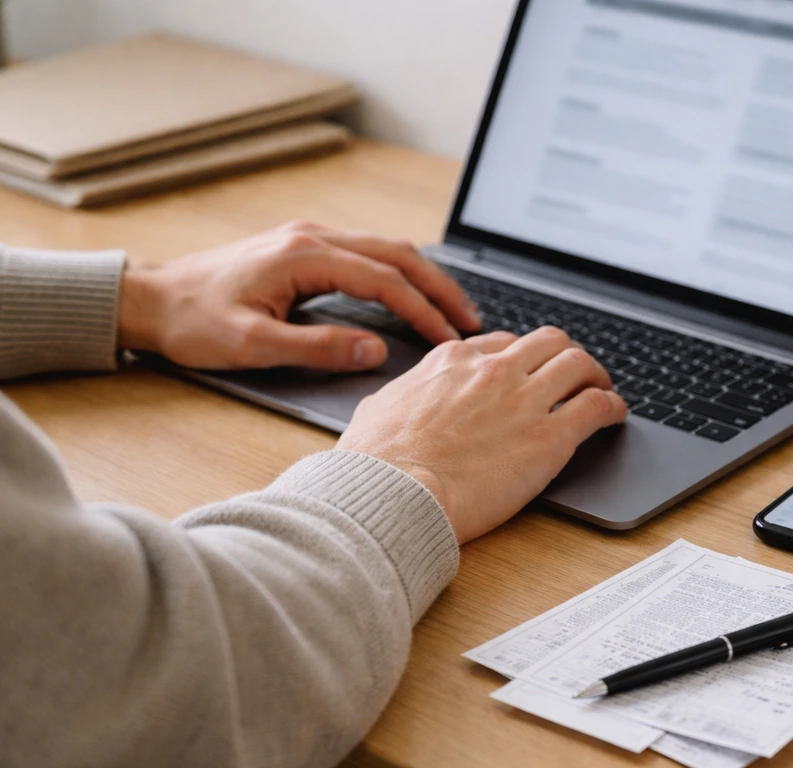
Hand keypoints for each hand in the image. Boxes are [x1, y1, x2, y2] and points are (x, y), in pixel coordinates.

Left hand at [117, 221, 480, 370]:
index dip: (423, 311)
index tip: (450, 339)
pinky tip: (410, 294)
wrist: (150, 298)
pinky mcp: (303, 249)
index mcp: (304, 256)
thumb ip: (318, 346)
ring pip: (386, 249)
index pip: (385, 281)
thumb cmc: (193, 321)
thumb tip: (376, 348)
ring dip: (423, 277)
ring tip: (451, 308)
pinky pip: (367, 254)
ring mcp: (308, 239)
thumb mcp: (252, 344)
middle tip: (471, 319)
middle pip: (397, 254)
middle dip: (439, 287)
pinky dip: (398, 274)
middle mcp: (312, 237)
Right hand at [336, 327, 627, 542]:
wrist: (394, 492)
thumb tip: (392, 404)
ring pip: (579, 364)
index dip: (522, 356)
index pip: (501, 343)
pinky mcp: (548, 436)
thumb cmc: (377, 462)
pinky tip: (615, 415)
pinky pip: (597, 406)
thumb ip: (400, 397)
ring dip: (595, 375)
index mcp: (453, 361)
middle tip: (573, 373)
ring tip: (602, 389)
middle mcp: (493, 371)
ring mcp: (524, 399)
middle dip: (564, 354)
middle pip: (548, 342)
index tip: (528, 369)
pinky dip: (612, 405)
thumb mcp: (378, 409)